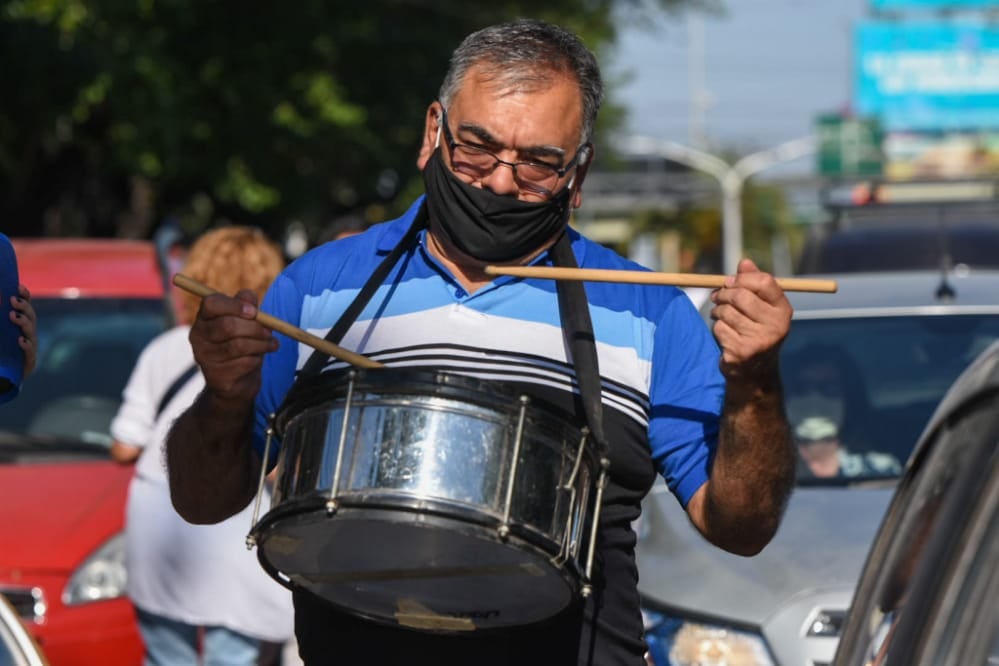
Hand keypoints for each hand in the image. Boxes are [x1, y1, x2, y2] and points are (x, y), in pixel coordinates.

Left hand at [10, 284, 36, 377]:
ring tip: (12, 316)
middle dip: (24, 307)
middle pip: (31, 316)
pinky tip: (20, 341)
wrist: (0, 377)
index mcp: (18, 325)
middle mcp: (26, 334)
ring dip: (23, 322)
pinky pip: (29, 353)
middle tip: (12, 301)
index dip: (24, 296)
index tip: (18, 286)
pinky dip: (26, 346)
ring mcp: (29, 348)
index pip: (25, 307)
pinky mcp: (28, 363)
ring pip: (31, 332)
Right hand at [189, 289, 278, 403]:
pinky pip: (243, 363)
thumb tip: (249, 297)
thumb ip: (247, 304)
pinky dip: (256, 360)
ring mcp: (204, 357)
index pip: (211, 303)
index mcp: (204, 318)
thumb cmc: (242, 343)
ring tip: (272, 345)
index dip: (234, 305)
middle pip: (228, 325)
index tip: (254, 312)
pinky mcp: (215, 376)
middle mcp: (198, 336)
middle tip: (270, 332)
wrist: (237, 381)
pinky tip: (258, 359)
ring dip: (261, 344)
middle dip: (255, 328)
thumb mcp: (246, 321)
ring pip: (238, 345)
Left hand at [708, 258, 791, 380]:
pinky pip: (720, 328)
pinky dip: (717, 328)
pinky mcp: (742, 352)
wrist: (755, 372)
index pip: (765, 281)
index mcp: (783, 311)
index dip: (743, 278)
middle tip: (717, 297)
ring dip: (717, 312)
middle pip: (741, 296)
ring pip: (726, 312)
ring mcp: (760, 341)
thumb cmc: (755, 330)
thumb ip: (753, 284)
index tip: (730, 281)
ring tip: (721, 317)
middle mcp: (776, 326)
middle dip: (723, 294)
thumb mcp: (761, 307)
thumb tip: (744, 262)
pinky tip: (725, 335)